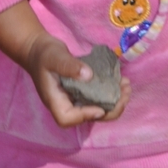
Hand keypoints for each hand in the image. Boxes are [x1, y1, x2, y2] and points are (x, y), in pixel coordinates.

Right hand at [0, 0, 130, 127]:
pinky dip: (111, 92)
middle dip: (110, 110)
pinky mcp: (83, 92)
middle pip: (88, 117)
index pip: (67, 118)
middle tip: (125, 95)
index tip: (100, 108)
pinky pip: (99, 97)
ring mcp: (75, 99)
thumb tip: (88, 75)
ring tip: (127, 86)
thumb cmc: (44, 54)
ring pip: (97, 108)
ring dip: (115, 101)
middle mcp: (66, 104)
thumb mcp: (54, 57)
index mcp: (55, 100)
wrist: (40, 49)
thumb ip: (69, 66)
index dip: (85, 116)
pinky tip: (122, 80)